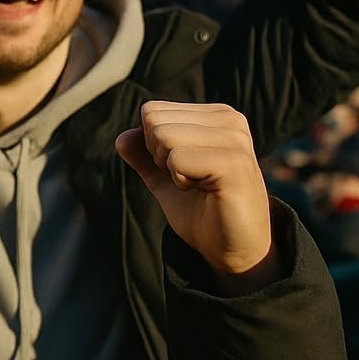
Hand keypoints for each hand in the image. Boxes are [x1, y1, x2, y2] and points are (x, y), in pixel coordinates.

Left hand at [116, 102, 278, 293]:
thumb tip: (123, 137)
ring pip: (163, 136)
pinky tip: (205, 191)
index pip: (151, 110)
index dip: (152, 146)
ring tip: (199, 185)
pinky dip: (180, 181)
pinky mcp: (234, 162)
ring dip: (170, 169)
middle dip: (158, 156)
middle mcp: (229, 120)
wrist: (234, 249)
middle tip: (190, 179)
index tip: (182, 169)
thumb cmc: (202, 211)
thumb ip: (143, 155)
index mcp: (215, 116)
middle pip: (153, 120)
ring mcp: (235, 139)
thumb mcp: (165, 178)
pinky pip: (177, 159)